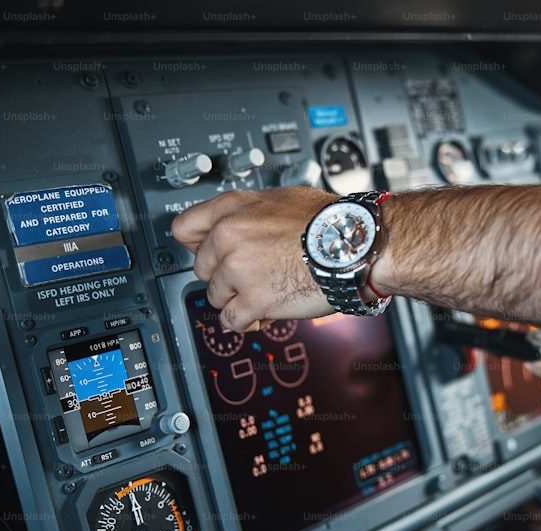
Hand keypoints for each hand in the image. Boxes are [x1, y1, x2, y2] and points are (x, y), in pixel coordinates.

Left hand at [171, 187, 338, 331]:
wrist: (356, 245)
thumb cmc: (331, 222)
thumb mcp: (280, 199)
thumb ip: (249, 213)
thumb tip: (238, 224)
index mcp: (233, 208)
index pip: (184, 229)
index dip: (197, 247)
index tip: (208, 257)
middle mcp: (229, 235)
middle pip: (201, 270)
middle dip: (225, 278)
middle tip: (251, 278)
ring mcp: (239, 268)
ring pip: (216, 297)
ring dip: (238, 300)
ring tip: (265, 293)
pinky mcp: (254, 299)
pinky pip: (231, 321)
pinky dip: (247, 321)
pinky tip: (264, 313)